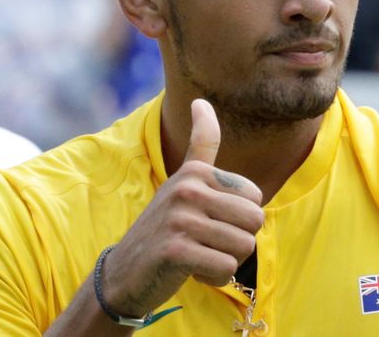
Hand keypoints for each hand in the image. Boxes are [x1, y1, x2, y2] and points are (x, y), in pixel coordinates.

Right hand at [101, 100, 263, 316]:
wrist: (123, 274)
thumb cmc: (164, 227)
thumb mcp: (182, 182)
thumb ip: (200, 145)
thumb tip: (201, 101)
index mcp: (195, 172)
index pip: (255, 196)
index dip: (240, 217)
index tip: (210, 219)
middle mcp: (188, 189)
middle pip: (255, 220)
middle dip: (239, 240)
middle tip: (207, 243)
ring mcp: (180, 219)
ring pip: (244, 246)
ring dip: (226, 259)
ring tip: (198, 256)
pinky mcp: (177, 250)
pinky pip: (226, 267)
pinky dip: (215, 276)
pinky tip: (192, 272)